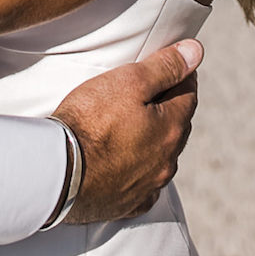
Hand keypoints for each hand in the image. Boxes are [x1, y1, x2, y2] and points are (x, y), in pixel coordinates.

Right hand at [52, 38, 200, 223]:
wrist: (58, 172)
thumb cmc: (90, 121)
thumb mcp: (128, 82)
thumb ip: (164, 67)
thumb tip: (196, 52)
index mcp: (172, 129)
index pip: (188, 94)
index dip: (182, 75)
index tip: (175, 64)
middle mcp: (167, 160)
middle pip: (178, 126)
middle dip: (171, 107)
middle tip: (155, 91)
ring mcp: (149, 185)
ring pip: (162, 156)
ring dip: (156, 140)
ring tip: (137, 125)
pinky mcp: (128, 202)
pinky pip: (144, 185)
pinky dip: (140, 171)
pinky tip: (128, 164)